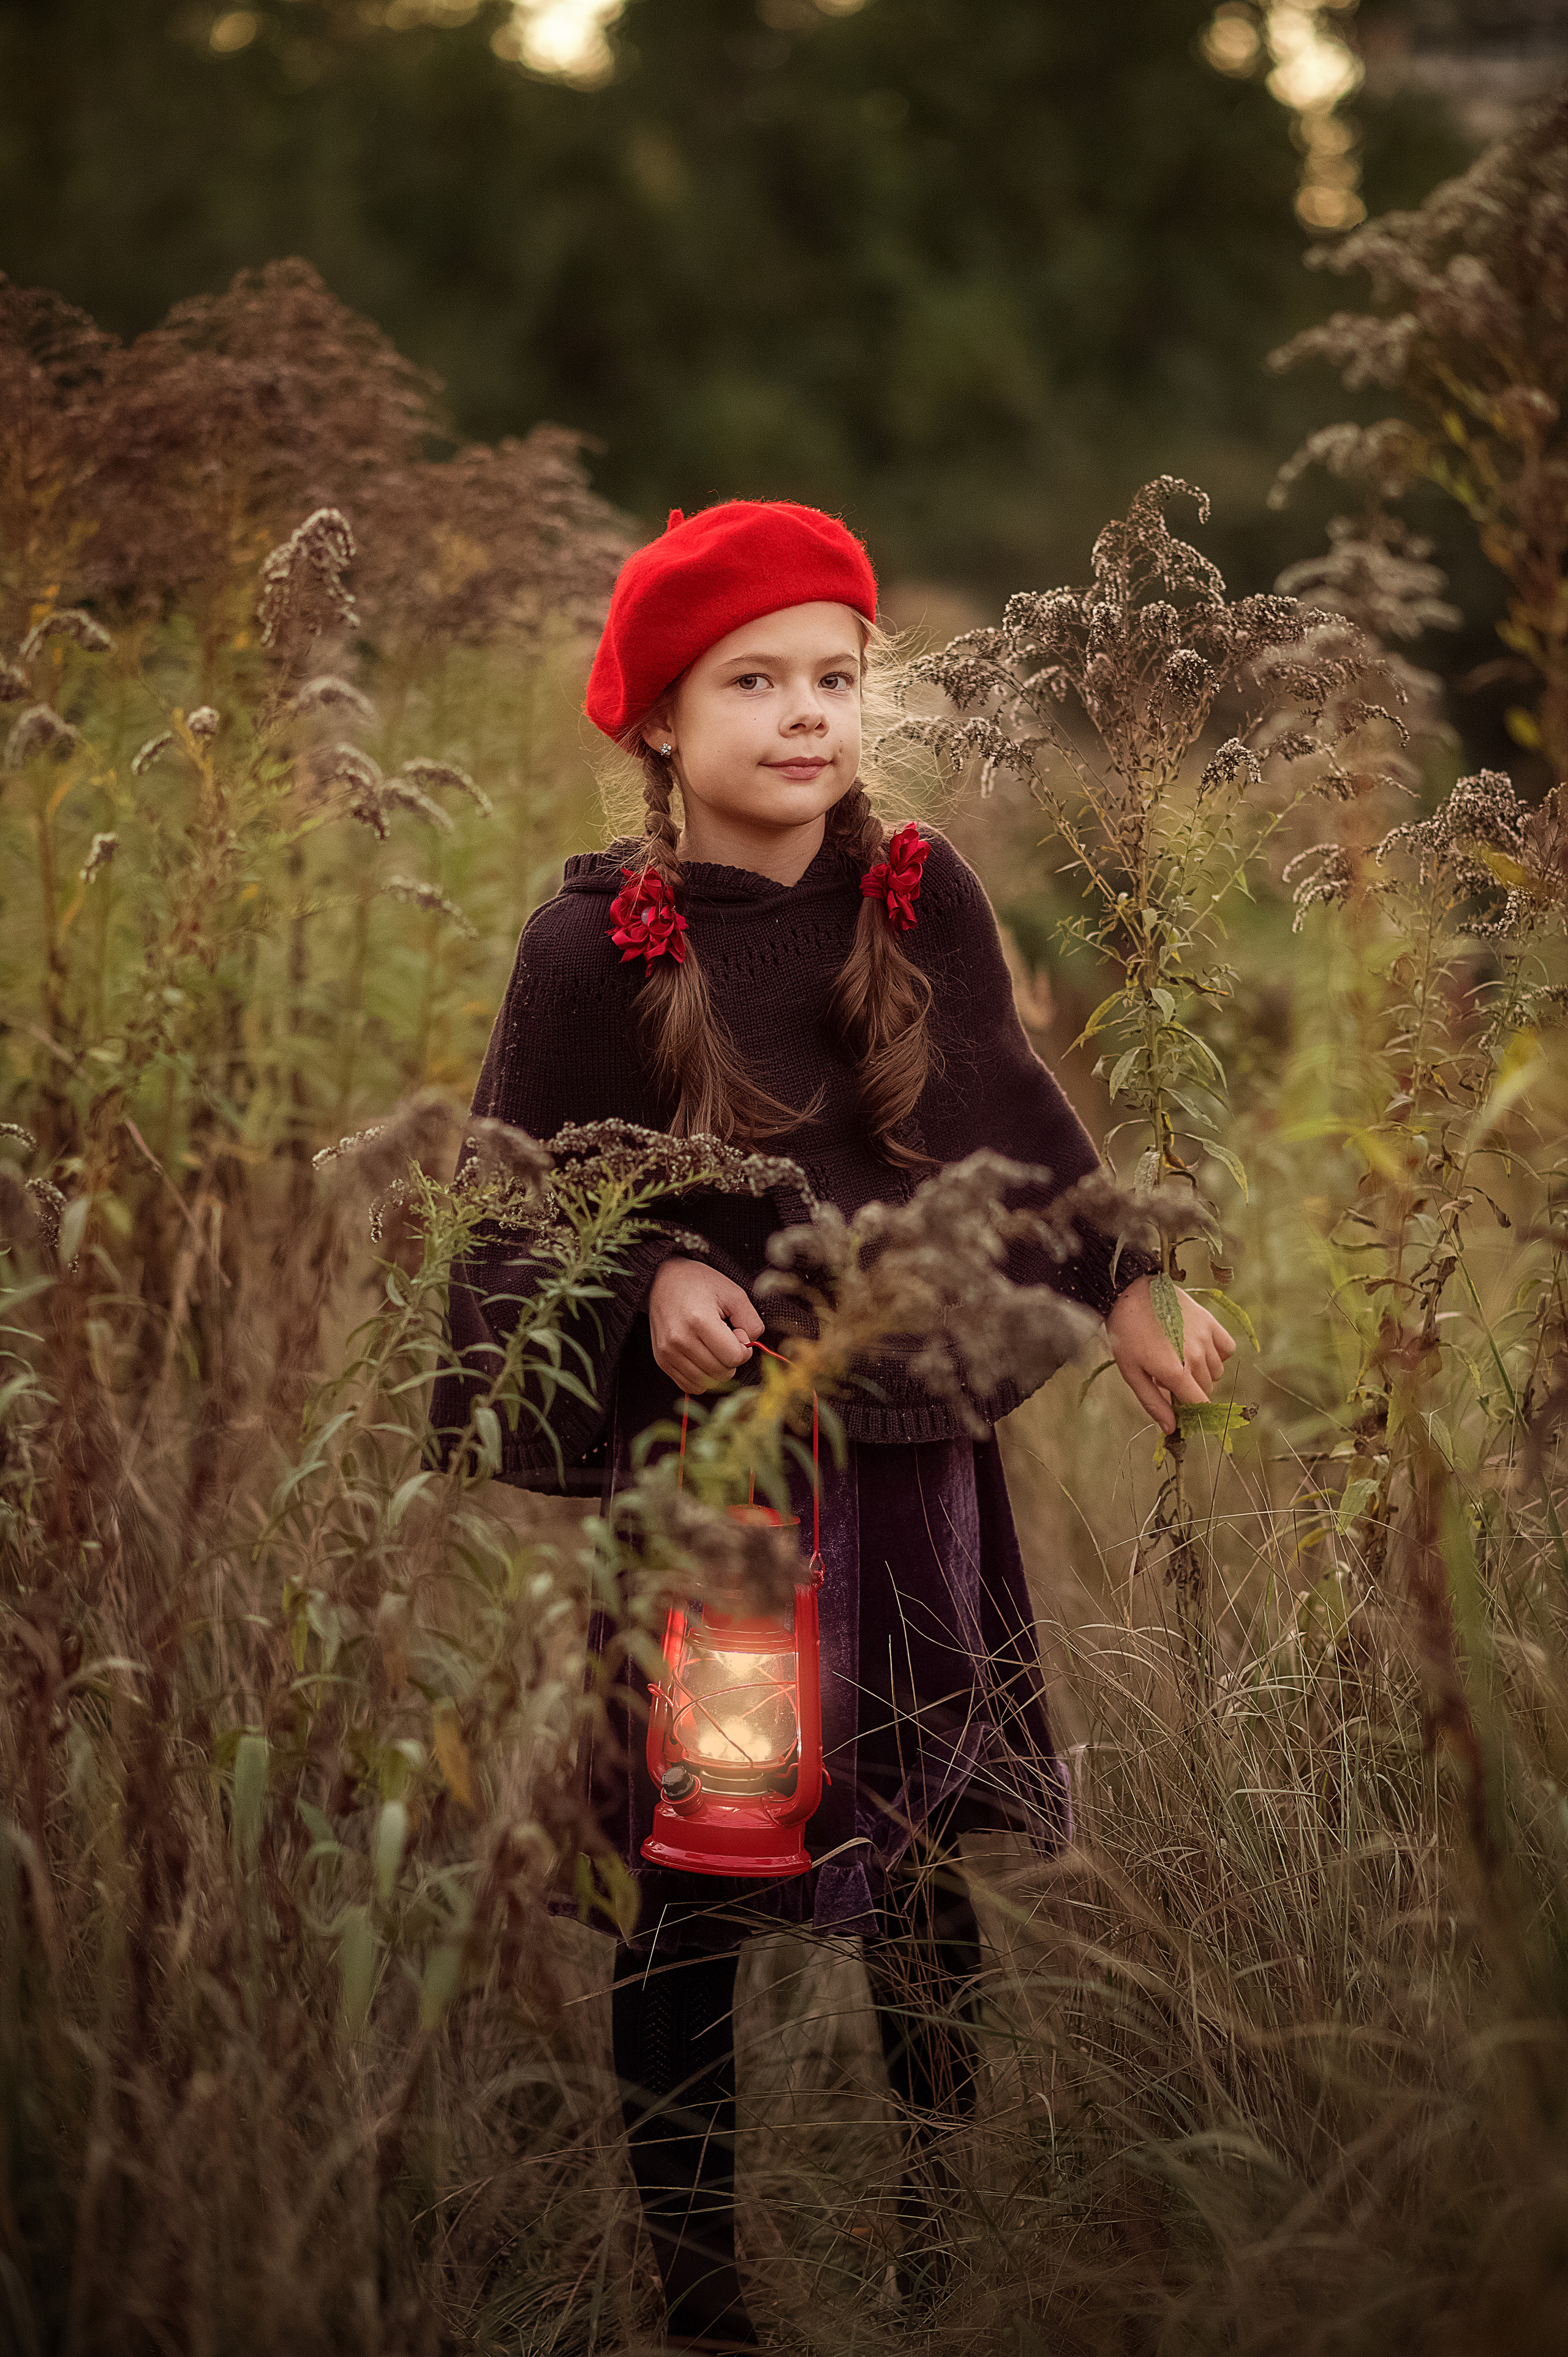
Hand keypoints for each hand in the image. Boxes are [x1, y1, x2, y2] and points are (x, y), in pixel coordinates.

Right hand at [648, 1257, 764, 1392]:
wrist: (664, 1279)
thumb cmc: (700, 1284)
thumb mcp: (734, 1294)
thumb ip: (751, 1322)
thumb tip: (748, 1346)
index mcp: (699, 1320)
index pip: (733, 1358)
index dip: (744, 1349)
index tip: (737, 1334)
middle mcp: (680, 1339)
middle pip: (721, 1373)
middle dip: (731, 1359)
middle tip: (725, 1338)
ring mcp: (668, 1352)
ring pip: (706, 1383)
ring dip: (716, 1369)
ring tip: (711, 1346)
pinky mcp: (661, 1360)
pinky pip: (690, 1385)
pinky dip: (701, 1377)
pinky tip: (702, 1357)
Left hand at [1105, 1276, 1235, 1433]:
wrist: (1129, 1293)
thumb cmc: (1126, 1334)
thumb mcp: (1132, 1373)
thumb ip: (1153, 1403)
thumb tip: (1171, 1429)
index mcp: (1175, 1372)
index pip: (1199, 1404)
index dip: (1191, 1410)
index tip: (1180, 1406)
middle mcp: (1195, 1355)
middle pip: (1207, 1388)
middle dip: (1190, 1389)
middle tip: (1169, 1375)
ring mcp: (1205, 1337)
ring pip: (1217, 1371)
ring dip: (1202, 1372)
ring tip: (1180, 1358)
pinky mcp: (1210, 1321)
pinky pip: (1227, 1348)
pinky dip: (1217, 1353)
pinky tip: (1199, 1348)